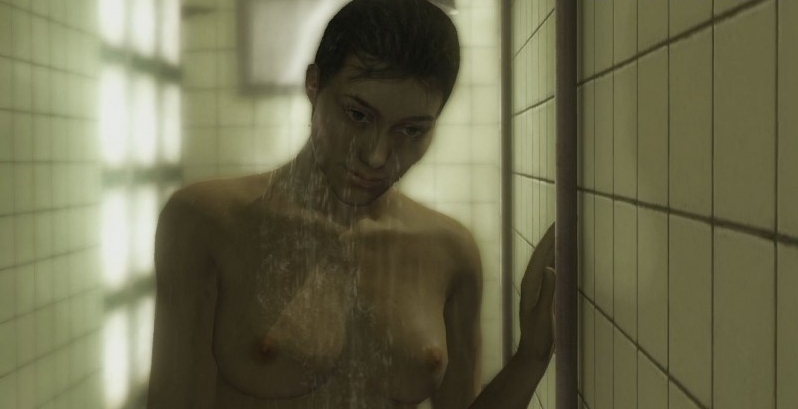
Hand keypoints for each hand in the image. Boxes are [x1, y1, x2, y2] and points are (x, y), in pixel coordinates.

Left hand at [517, 223, 555, 362]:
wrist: (532, 353)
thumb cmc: (538, 337)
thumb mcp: (544, 316)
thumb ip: (547, 293)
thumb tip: (550, 268)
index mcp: (530, 285)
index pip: (541, 256)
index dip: (549, 239)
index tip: (558, 223)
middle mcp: (531, 283)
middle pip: (541, 254)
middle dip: (551, 238)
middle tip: (562, 221)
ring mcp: (535, 288)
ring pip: (544, 261)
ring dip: (552, 246)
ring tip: (562, 232)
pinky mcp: (540, 294)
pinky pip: (547, 270)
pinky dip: (554, 259)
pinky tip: (560, 257)